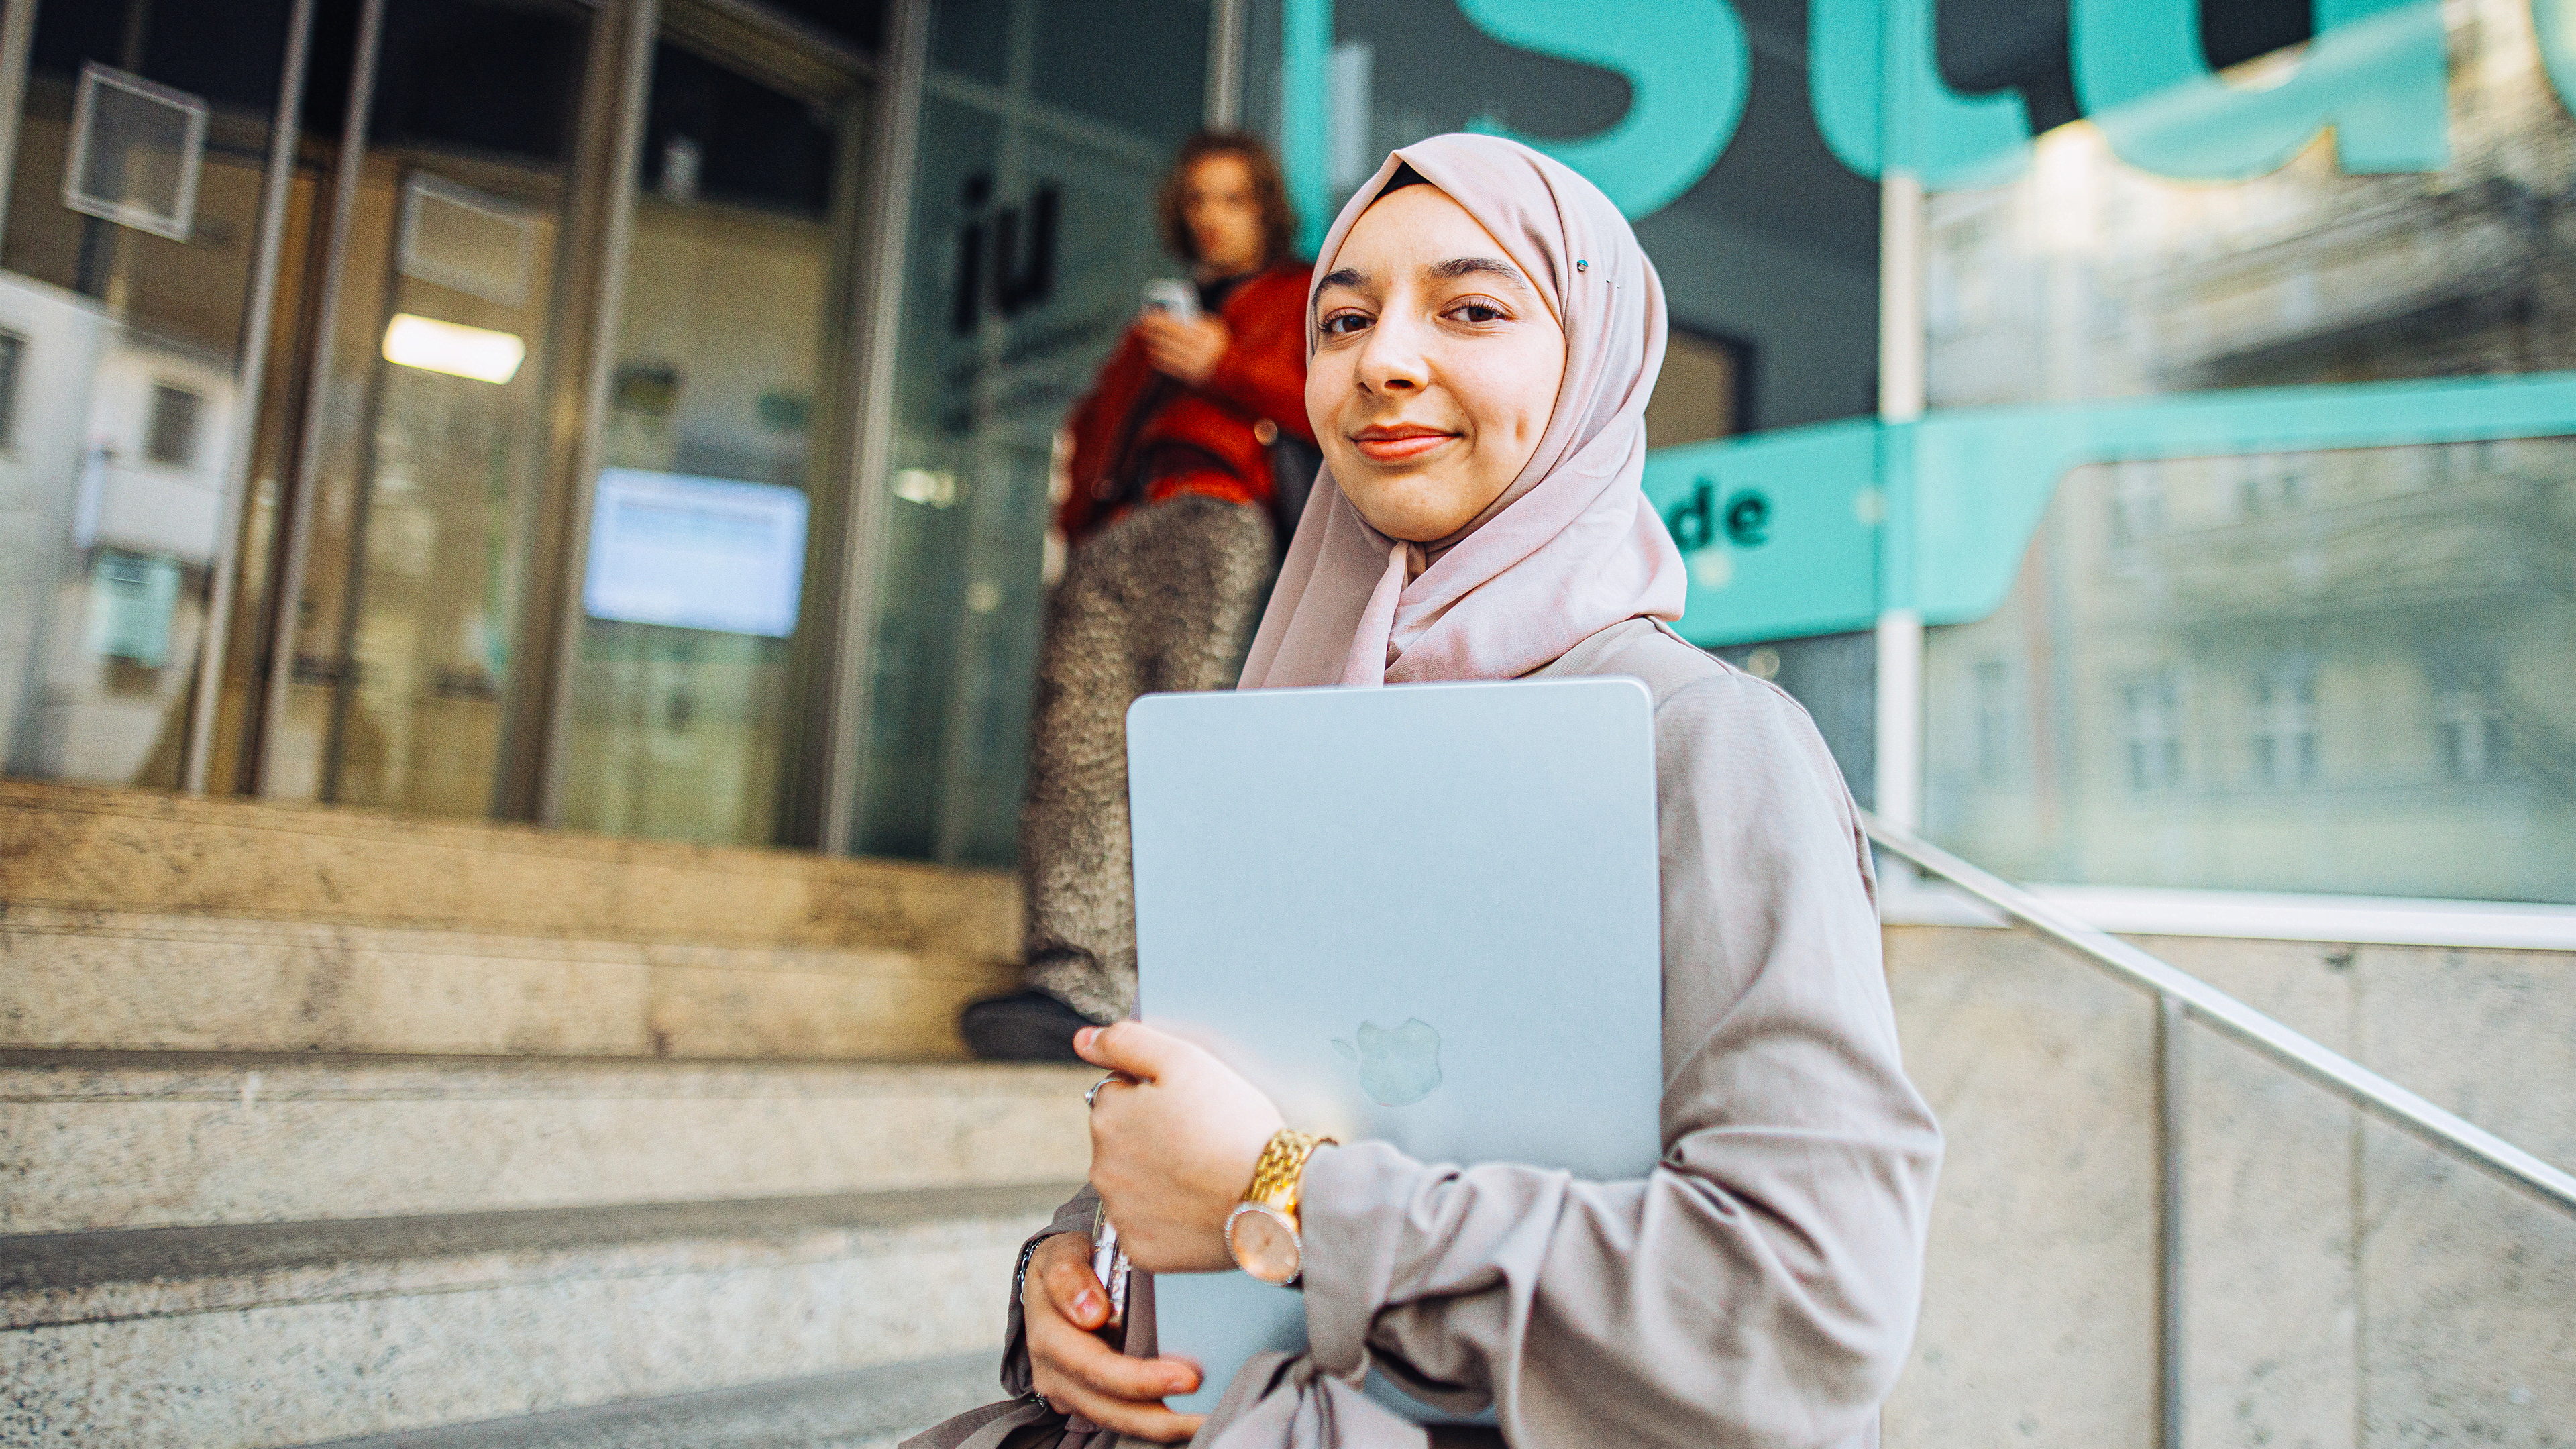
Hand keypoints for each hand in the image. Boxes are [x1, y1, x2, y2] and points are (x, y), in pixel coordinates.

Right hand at [1023, 1232, 1205, 1441]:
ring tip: (1204, 1420)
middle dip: (1159, 1416)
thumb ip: (1069, 1275)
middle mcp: (1055, 1373)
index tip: (1188, 1378)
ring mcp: (1068, 1392)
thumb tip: (1092, 1312)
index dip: (1140, 1379)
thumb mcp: (1061, 1253)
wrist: (1056, 1277)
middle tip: (1204, 1414)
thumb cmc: (1066, 1262)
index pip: (1095, 1367)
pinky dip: (1154, 1420)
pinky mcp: (1085, 1400)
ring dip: (1161, 1426)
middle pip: (1108, 1407)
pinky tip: (1188, 1416)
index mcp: (1049, 1337)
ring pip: (1116, 1421)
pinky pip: (1121, 1418)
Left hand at [1079, 1021, 1283, 1271]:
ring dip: (1158, 1178)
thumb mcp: (1186, 1061)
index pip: (1119, 1095)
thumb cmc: (1235, 1125)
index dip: (1157, 1096)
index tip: (1190, 1108)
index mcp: (1108, 1117)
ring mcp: (1120, 1213)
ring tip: (1205, 1174)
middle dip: (1152, 1137)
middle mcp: (1102, 1167)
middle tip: (1202, 1140)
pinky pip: (1147, 1227)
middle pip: (1123, 1141)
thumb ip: (1127, 1042)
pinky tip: (1199, 1207)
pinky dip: (1168, 1219)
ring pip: (1133, 1184)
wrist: (1273, 1196)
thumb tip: (1083, 1040)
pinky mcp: (1141, 1250)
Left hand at [1140, 313, 1229, 386]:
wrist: (1234, 374)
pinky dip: (1158, 357)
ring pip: (1166, 352)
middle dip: (1152, 330)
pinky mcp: (1190, 377)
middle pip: (1169, 338)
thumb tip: (1171, 316)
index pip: (1178, 326)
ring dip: (1152, 343)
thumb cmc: (1220, 346)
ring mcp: (1195, 365)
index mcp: (1208, 335)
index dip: (1160, 320)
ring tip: (1144, 335)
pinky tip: (1152, 350)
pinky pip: (1168, 366)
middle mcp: (1201, 350)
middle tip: (1140, 324)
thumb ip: (1197, 322)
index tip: (1148, 315)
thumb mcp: (1215, 328)